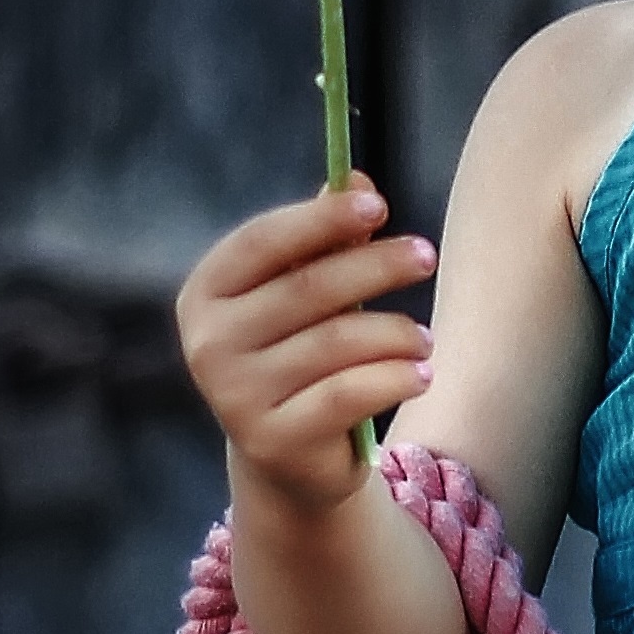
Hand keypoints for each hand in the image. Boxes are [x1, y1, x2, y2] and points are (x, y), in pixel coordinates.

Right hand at [173, 179, 436, 509]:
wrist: (286, 456)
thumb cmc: (297, 353)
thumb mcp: (304, 294)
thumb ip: (324, 239)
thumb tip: (356, 177)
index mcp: (207, 293)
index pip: (262, 241)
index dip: (321, 219)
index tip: (379, 205)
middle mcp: (209, 343)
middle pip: (307, 287)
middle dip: (376, 265)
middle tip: (426, 256)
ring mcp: (234, 395)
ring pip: (336, 342)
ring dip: (396, 332)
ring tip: (425, 337)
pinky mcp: (272, 440)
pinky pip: (348, 394)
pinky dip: (395, 378)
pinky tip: (421, 373)